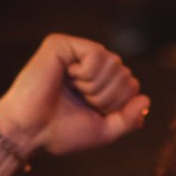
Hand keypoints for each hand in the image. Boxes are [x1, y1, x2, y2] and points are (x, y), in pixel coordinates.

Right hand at [0, 35, 149, 159]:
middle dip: (107, 97)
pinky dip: (87, 73)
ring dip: (96, 87)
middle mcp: (88, 63)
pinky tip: (68, 77)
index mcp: (98, 82)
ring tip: (73, 90)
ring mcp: (75, 51)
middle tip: (81, 101)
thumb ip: (127, 119)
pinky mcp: (62, 44)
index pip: (131, 85)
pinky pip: (97, 54)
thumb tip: (145, 100)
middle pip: (125, 74)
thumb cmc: (59, 132)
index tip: (92, 112)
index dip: (118, 105)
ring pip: (114, 63)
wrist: (29, 132)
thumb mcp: (102, 131)